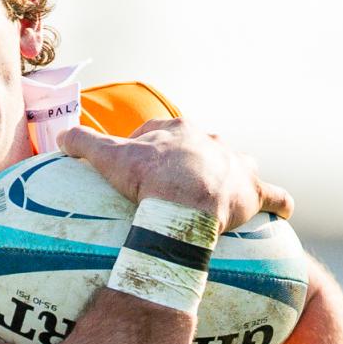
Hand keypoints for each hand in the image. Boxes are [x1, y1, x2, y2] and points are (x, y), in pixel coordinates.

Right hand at [58, 118, 292, 230]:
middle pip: (202, 146)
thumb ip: (82, 142)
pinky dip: (279, 204)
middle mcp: (211, 143)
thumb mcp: (107, 156)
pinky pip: (275, 197)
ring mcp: (235, 167)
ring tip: (227, 192)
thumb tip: (60, 137)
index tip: (139, 163)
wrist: (183, 199)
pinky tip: (282, 212)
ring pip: (240, 165)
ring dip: (235, 174)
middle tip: (177, 183)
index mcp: (178, 131)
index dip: (149, 145)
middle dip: (193, 159)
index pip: (162, 131)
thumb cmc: (146, 177)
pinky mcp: (254, 192)